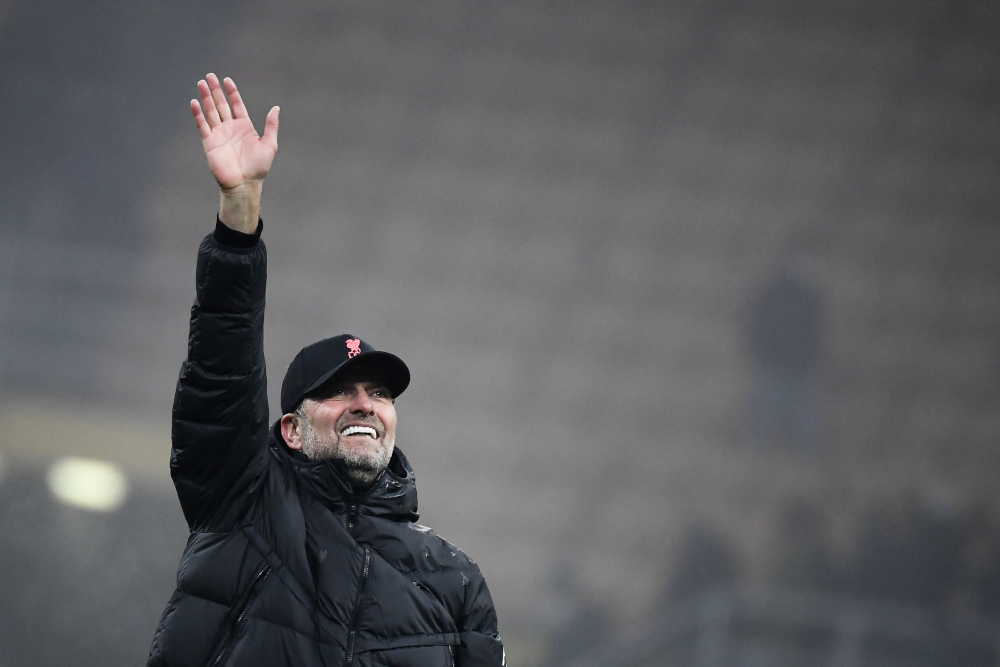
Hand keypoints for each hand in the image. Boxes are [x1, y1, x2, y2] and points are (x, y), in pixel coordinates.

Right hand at [191, 74, 278, 230]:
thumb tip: (276, 108)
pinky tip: (195, 102)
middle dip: (216, 90)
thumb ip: (271, 125)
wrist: (244, 184)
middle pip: (221, 104)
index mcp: (245, 126)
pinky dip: (198, 114)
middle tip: (210, 75)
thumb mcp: (270, 144)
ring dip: (206, 97)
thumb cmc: (258, 167)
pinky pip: (202, 125)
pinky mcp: (210, 142)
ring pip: (211, 111)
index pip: (237, 104)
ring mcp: (219, 134)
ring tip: (201, 83)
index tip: (227, 80)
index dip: (232, 92)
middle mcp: (231, 128)